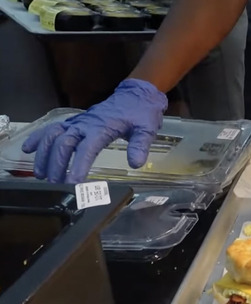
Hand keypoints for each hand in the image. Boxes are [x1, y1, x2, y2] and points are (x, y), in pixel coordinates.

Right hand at [22, 79, 167, 183]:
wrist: (136, 95)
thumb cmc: (141, 113)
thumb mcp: (146, 129)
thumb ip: (140, 146)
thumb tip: (136, 163)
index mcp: (102, 128)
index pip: (86, 149)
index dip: (78, 166)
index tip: (74, 182)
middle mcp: (85, 124)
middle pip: (64, 144)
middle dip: (57, 164)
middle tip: (55, 184)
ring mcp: (78, 122)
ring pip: (53, 135)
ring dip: (44, 154)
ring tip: (40, 174)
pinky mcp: (75, 122)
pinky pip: (52, 128)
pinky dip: (39, 137)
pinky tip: (28, 149)